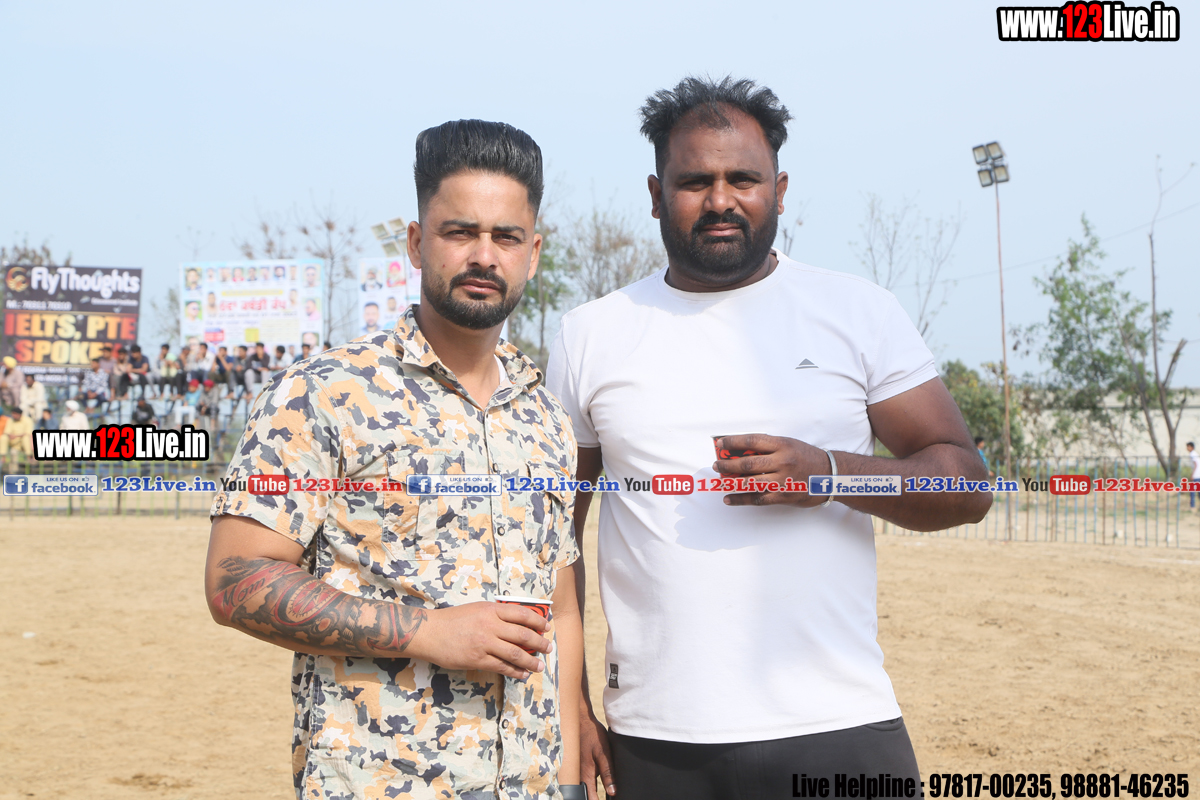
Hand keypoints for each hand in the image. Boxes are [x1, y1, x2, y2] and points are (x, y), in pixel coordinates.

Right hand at [411, 601, 550, 679]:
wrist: (430, 632)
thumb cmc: (453, 620)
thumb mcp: (477, 609)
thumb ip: (496, 614)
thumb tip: (518, 623)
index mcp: (491, 610)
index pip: (522, 614)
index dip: (538, 621)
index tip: (547, 627)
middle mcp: (490, 625)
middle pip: (523, 635)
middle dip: (539, 643)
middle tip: (548, 648)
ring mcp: (484, 643)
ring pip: (515, 653)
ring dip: (531, 661)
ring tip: (539, 666)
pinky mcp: (477, 659)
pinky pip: (502, 667)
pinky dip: (515, 672)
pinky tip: (522, 674)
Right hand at [580, 707, 615, 798]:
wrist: (579, 720)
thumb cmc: (592, 735)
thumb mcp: (604, 753)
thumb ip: (608, 773)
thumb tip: (612, 792)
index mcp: (586, 774)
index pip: (590, 797)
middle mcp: (577, 774)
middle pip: (584, 794)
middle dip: (592, 797)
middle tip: (601, 795)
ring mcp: (573, 770)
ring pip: (581, 787)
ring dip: (589, 789)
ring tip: (597, 785)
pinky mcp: (573, 765)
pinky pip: (578, 778)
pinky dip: (585, 781)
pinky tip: (592, 775)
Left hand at [712, 433, 831, 506]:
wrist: (831, 475)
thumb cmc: (807, 457)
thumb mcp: (790, 444)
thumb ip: (768, 447)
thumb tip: (740, 451)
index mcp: (783, 445)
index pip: (752, 441)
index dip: (733, 442)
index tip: (720, 443)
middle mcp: (782, 461)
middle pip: (748, 464)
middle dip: (728, 464)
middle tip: (717, 464)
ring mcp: (783, 480)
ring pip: (750, 482)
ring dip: (731, 482)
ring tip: (720, 481)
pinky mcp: (784, 496)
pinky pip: (758, 498)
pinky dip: (741, 499)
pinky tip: (729, 499)